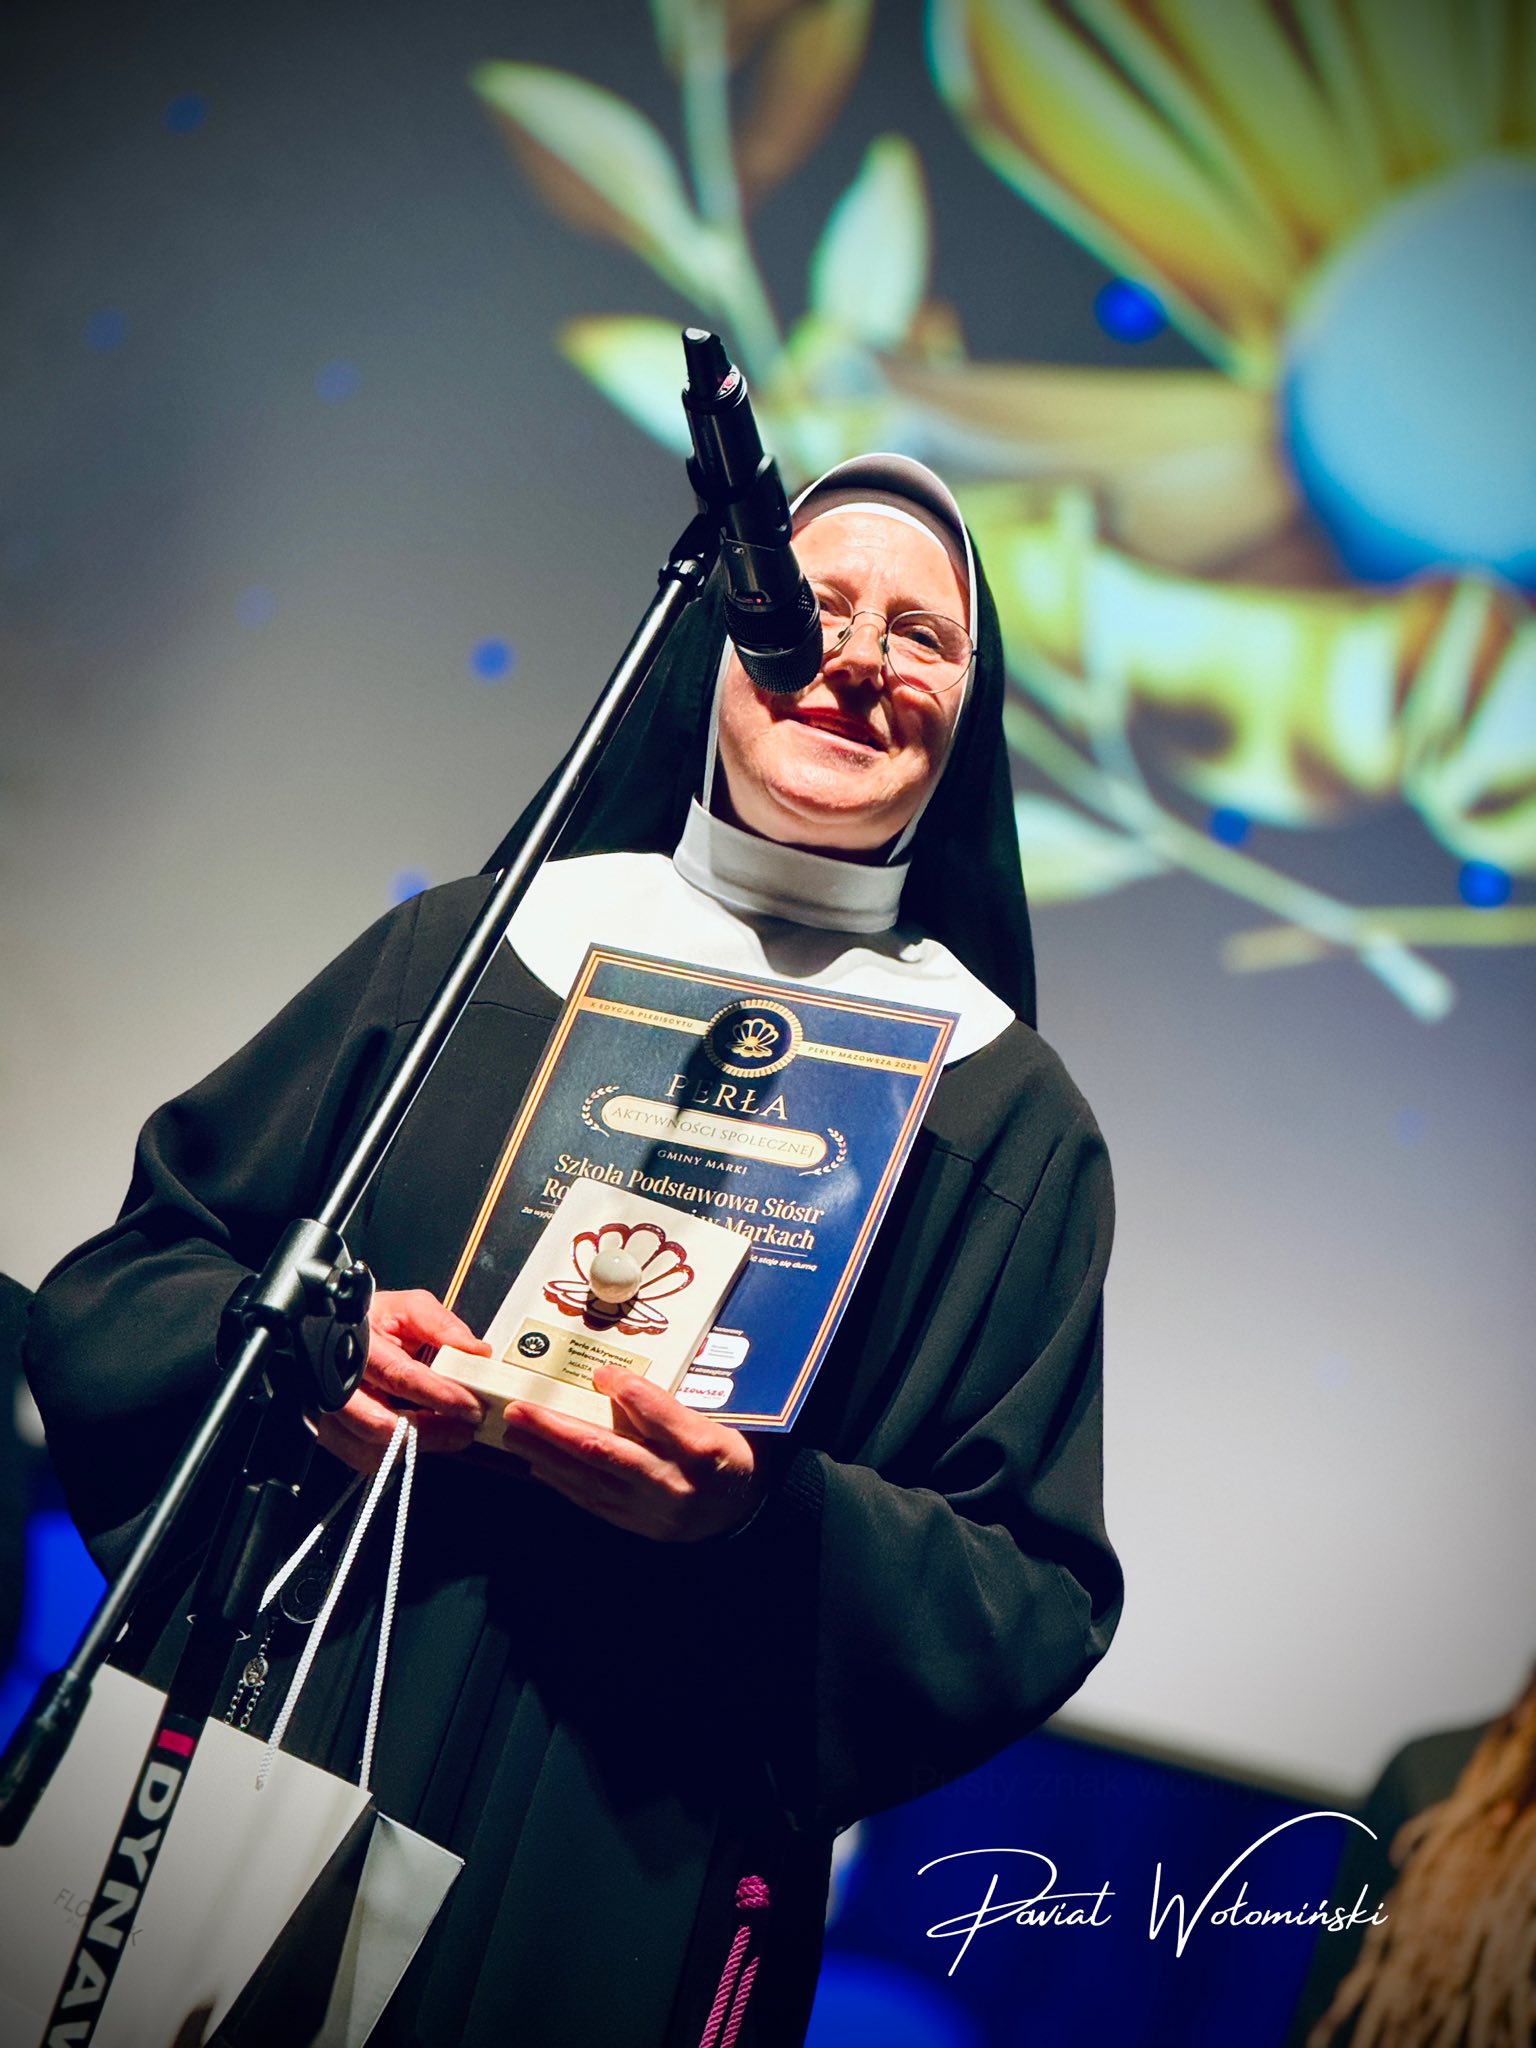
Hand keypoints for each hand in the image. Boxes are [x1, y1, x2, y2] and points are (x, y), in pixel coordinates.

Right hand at [312, 1288, 489, 1473]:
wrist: (340, 1337)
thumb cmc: (376, 1323)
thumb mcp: (408, 1309)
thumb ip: (441, 1324)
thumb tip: (475, 1351)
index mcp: (357, 1344)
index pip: (399, 1375)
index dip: (438, 1394)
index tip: (471, 1405)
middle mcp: (335, 1381)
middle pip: (379, 1422)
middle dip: (430, 1431)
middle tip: (466, 1428)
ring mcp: (327, 1411)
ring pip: (369, 1447)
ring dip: (418, 1445)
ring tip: (452, 1433)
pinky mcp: (330, 1433)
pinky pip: (362, 1457)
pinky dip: (397, 1453)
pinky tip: (421, 1436)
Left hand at [499, 1364, 763, 1541]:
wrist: (741, 1513)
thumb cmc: (726, 1454)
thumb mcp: (715, 1419)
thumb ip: (664, 1404)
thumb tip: (609, 1379)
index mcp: (704, 1449)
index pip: (659, 1414)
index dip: (628, 1391)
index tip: (600, 1371)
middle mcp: (675, 1484)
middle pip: (608, 1452)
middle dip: (556, 1430)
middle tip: (519, 1409)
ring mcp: (654, 1512)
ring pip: (591, 1481)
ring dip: (547, 1456)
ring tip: (515, 1434)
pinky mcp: (638, 1527)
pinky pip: (593, 1502)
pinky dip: (563, 1481)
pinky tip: (539, 1464)